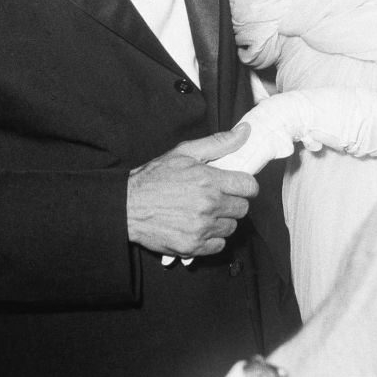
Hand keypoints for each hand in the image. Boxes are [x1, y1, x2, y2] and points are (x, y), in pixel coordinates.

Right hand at [127, 125, 259, 256]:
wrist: (128, 205)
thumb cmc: (155, 177)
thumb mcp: (185, 152)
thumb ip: (219, 143)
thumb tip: (245, 130)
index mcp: (209, 180)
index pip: (249, 186)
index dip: (245, 185)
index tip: (237, 186)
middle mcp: (208, 205)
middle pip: (242, 208)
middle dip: (233, 202)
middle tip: (217, 198)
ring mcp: (201, 228)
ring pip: (231, 227)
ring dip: (222, 220)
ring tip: (205, 212)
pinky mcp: (193, 247)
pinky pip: (218, 245)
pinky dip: (212, 238)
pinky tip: (199, 227)